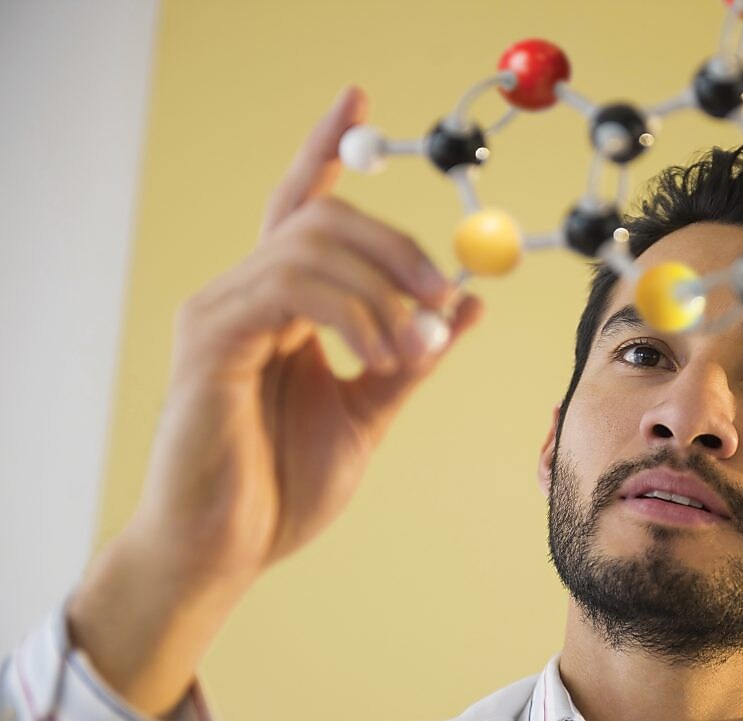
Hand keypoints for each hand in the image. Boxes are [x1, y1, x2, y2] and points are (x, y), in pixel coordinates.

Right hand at [67, 86, 482, 713]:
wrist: (228, 551)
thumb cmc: (284, 485)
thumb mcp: (372, 408)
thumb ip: (414, 354)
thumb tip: (469, 302)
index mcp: (282, 304)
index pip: (303, 205)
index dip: (328, 147)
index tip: (358, 96)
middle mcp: (245, 293)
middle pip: (320, 214)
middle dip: (396, 243)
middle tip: (444, 293)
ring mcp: (221, 310)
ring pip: (310, 245)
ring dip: (383, 290)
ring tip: (411, 352)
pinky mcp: (210, 339)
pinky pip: (291, 288)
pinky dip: (352, 313)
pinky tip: (377, 355)